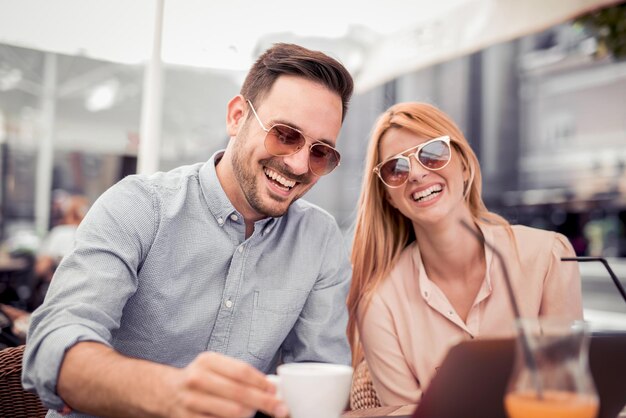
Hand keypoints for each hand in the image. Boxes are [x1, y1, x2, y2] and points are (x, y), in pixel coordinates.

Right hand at [168, 352, 288, 417]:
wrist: (167, 391)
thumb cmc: (201, 378)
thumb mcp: (216, 366)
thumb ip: (239, 373)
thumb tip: (270, 388)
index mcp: (208, 361)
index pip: (242, 371)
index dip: (262, 382)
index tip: (275, 390)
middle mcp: (198, 379)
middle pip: (240, 393)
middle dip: (264, 402)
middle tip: (280, 408)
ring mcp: (191, 401)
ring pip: (232, 412)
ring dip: (249, 414)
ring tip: (254, 412)